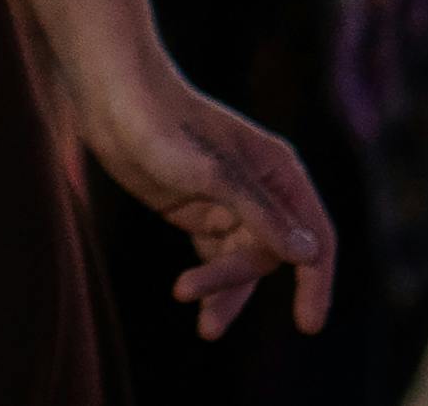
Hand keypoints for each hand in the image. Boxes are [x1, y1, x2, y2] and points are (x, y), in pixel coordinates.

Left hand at [83, 72, 335, 340]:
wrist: (112, 97)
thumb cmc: (165, 126)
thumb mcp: (214, 175)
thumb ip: (261, 215)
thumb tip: (308, 255)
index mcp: (279, 172)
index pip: (315, 236)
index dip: (316, 281)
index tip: (308, 325)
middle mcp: (259, 189)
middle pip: (269, 255)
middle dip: (236, 282)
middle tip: (194, 301)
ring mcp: (227, 202)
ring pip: (239, 261)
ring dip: (221, 290)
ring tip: (204, 330)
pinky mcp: (195, 210)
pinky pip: (213, 256)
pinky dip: (207, 279)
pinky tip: (191, 297)